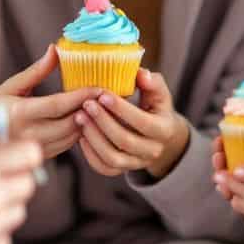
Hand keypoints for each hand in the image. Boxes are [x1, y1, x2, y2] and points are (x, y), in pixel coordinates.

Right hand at [0, 45, 99, 158]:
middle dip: (89, 110)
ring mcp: (35, 147)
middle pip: (69, 123)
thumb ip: (37, 70)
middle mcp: (28, 134)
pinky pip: (67, 145)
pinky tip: (84, 119)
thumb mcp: (13, 84)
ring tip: (98, 107)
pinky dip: (78, 132)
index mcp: (20, 113)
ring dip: (87, 122)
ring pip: (71, 137)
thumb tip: (55, 49)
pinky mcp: (42, 156)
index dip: (81, 96)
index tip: (98, 87)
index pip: (58, 105)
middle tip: (104, 96)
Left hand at [75, 68, 189, 178]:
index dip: (121, 109)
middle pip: (124, 141)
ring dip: (93, 138)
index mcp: (164, 130)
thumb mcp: (159, 93)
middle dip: (103, 121)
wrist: (160, 136)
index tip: (103, 94)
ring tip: (80, 117)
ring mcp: (137, 163)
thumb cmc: (156, 107)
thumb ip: (152, 82)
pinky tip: (81, 135)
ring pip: (112, 158)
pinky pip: (104, 168)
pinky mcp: (123, 169)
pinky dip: (90, 154)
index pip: (142, 122)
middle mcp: (152, 150)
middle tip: (86, 104)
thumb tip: (141, 74)